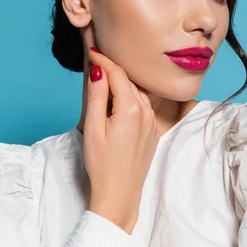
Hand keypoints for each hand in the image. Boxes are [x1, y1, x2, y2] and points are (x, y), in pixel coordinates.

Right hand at [83, 47, 160, 233]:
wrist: (119, 195)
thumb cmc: (102, 165)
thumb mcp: (93, 127)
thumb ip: (97, 96)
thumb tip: (99, 69)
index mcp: (131, 108)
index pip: (118, 73)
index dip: (104, 60)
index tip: (93, 51)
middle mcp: (146, 112)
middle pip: (130, 81)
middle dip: (114, 69)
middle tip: (97, 60)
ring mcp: (152, 123)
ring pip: (138, 93)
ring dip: (123, 84)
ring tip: (105, 80)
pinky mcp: (153, 132)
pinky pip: (143, 107)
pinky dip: (131, 98)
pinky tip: (118, 102)